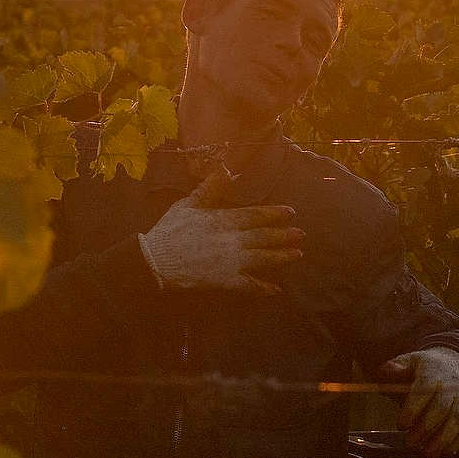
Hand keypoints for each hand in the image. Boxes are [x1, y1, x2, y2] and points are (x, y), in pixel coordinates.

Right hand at [138, 169, 304, 293]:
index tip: (290, 212)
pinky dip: (263, 288)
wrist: (157, 260)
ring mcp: (232, 262)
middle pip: (264, 237)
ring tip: (297, 254)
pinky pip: (249, 285)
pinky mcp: (226, 281)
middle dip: (284, 235)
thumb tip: (226, 168)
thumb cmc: (171, 229)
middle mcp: (233, 240)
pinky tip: (275, 289)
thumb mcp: (189, 203)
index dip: (274, 214)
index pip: (255, 215)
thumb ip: (210, 187)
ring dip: (281, 256)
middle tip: (301, 234)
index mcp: (224, 220)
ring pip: (262, 258)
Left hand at [381, 348, 458, 456]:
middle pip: (441, 407)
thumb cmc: (425, 368)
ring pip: (457, 421)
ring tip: (425, 454)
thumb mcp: (408, 362)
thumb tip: (386, 370)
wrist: (456, 365)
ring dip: (441, 440)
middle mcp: (453, 385)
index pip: (424, 389)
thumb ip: (394, 368)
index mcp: (434, 371)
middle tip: (409, 443)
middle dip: (425, 428)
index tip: (400, 425)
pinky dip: (457, 443)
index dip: (413, 408)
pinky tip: (443, 452)